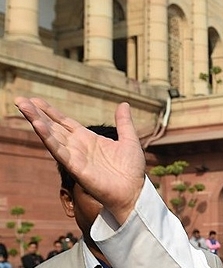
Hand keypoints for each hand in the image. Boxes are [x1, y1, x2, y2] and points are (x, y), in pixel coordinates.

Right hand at [14, 97, 144, 223]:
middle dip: (36, 113)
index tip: (35, 99)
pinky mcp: (76, 168)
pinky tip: (38, 126)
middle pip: (53, 127)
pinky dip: (48, 139)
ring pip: (52, 136)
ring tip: (24, 107)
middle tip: (19, 99)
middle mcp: (78, 147)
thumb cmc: (131, 170)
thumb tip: (123, 104)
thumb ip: (124, 122)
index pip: (64, 122)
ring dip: (37, 122)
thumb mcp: (129, 140)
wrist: (133, 192)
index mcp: (88, 139)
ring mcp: (75, 157)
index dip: (50, 111)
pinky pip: (59, 151)